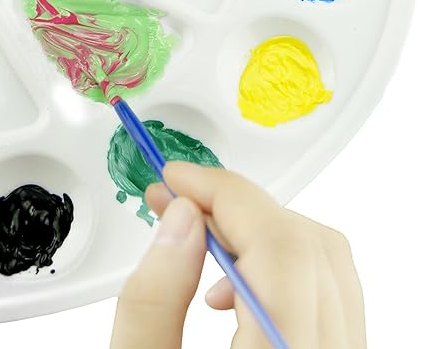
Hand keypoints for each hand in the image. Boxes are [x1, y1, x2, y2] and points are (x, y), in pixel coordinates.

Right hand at [110, 163, 365, 347]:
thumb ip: (152, 300)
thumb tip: (180, 217)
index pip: (277, 245)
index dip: (223, 193)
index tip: (176, 178)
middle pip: (307, 243)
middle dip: (235, 205)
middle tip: (177, 199)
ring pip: (326, 259)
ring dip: (258, 231)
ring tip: (198, 240)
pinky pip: (328, 290)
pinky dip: (278, 263)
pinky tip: (230, 285)